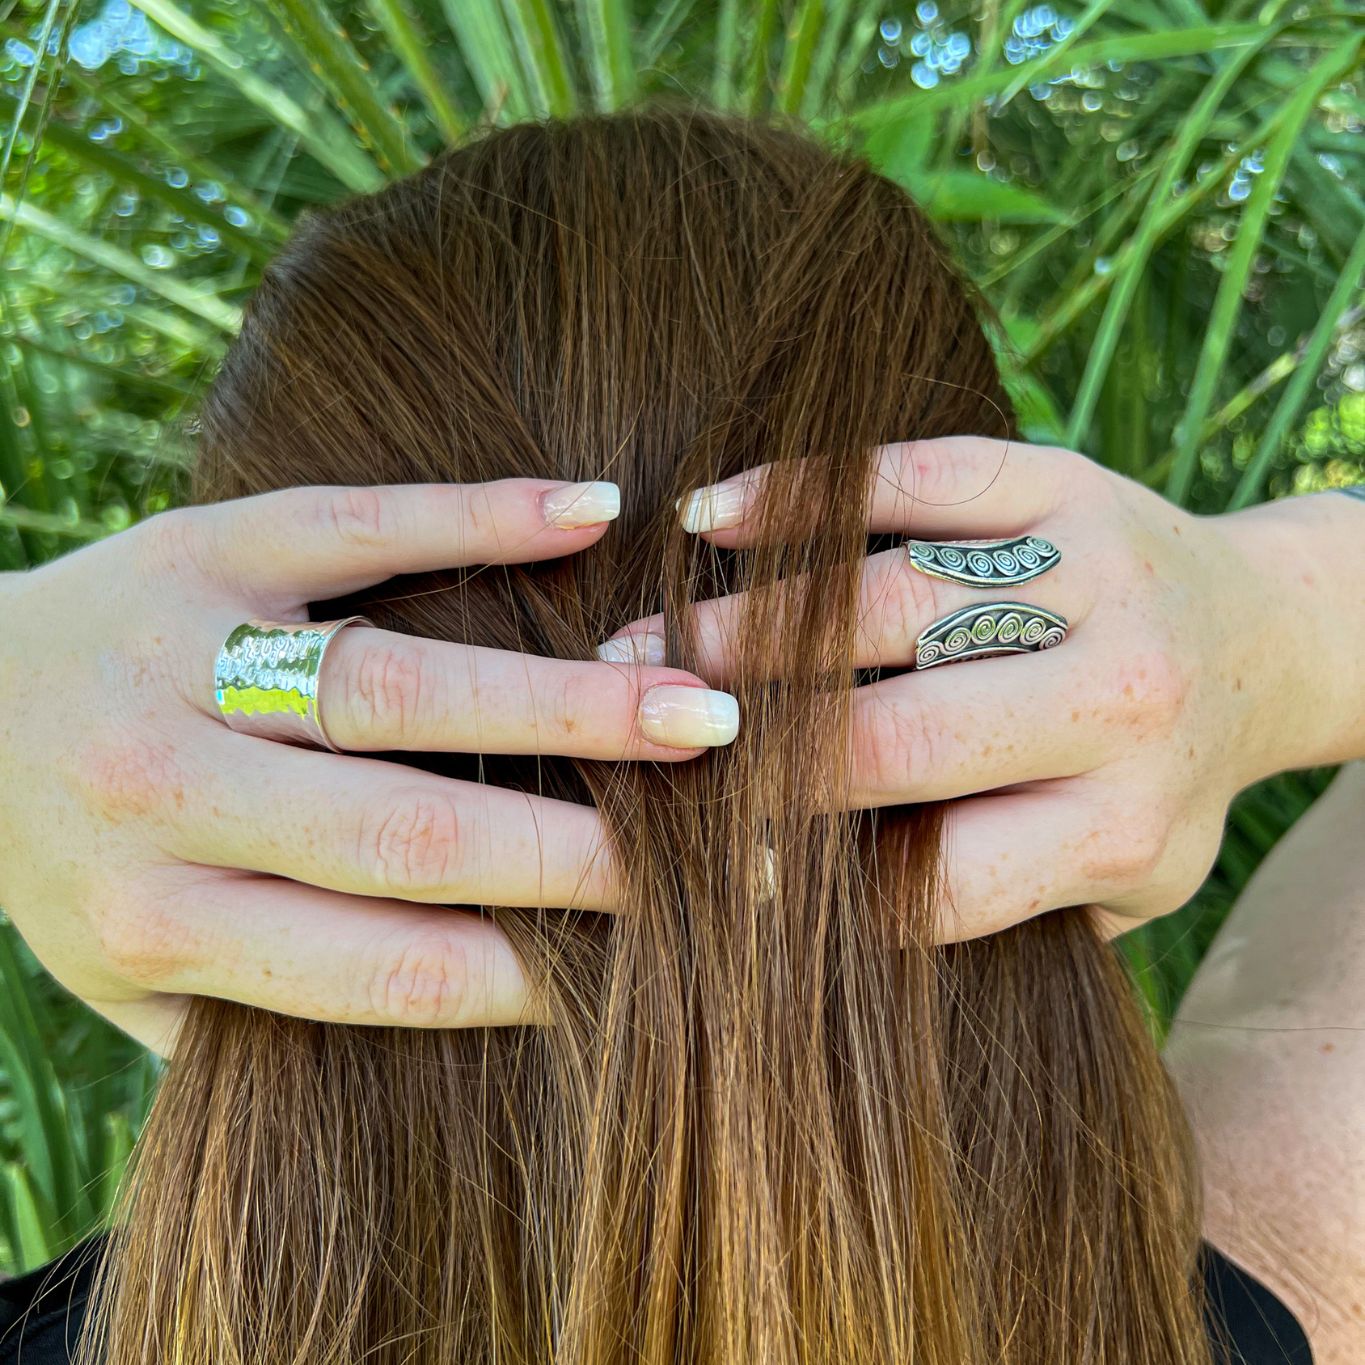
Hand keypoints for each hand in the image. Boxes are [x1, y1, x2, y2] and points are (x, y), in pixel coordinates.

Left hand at [0, 480, 736, 1052]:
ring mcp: (187, 653)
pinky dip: (481, 518)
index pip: (389, 968)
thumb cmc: (67, 859)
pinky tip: (593, 515)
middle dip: (583, 850)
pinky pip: (357, 524)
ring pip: (401, 685)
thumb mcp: (126, 980)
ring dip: (565, 699)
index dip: (538, 972)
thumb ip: (259, 1027)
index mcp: (162, 921)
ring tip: (694, 710)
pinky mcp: (207, 543)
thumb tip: (464, 1042)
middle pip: (415, 830)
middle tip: (719, 853)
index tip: (650, 966)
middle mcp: (169, 794)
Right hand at [598, 437, 1300, 941]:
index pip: (936, 880)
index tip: (710, 877)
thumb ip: (1004, 913)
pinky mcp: (1066, 480)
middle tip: (642, 739)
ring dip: (746, 628)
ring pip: (887, 602)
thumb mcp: (1124, 884)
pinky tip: (713, 518)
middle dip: (750, 749)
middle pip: (895, 737)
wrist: (1263, 640)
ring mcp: (1094, 577)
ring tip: (643, 644)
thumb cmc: (1160, 781)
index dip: (808, 889)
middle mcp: (1119, 703)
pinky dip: (803, 494)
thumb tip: (815, 929)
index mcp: (1120, 826)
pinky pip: (920, 478)